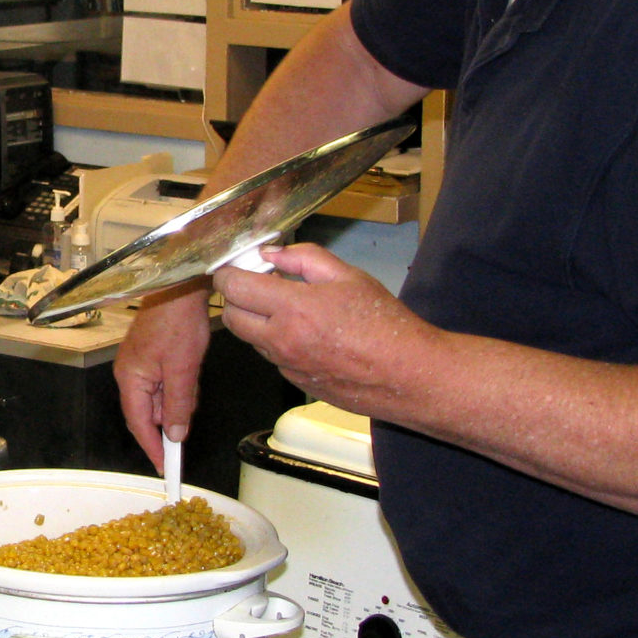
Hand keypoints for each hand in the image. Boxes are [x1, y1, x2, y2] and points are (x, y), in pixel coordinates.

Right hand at [113, 281, 212, 470]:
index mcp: (131, 378)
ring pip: (159, 396)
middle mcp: (129, 373)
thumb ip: (178, 405)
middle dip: (170, 418)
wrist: (182, 283)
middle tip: (188, 421)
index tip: (165, 468)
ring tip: (192, 381)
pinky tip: (191, 373)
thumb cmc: (178, 322)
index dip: (152, 448)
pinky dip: (178, 385)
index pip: (139, 424)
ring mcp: (139, 362)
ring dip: (177, 399)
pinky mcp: (151, 354)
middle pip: (148, 411)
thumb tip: (174, 435)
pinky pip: (163, 381)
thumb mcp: (184, 370)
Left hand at [213, 243, 433, 417]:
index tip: (237, 266)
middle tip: (259, 285)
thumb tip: (271, 254)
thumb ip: (304, 258)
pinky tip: (307, 334)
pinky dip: (276, 343)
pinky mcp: (296, 383)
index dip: (228, 273)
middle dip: (236, 298)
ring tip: (289, 308)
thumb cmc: (384, 323)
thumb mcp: (348, 276)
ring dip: (256, 321)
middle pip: (230, 317)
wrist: (408, 375)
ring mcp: (286, 366)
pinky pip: (272, 358)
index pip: (234, 287)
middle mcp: (281, 340)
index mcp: (293, 308)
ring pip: (249, 339)